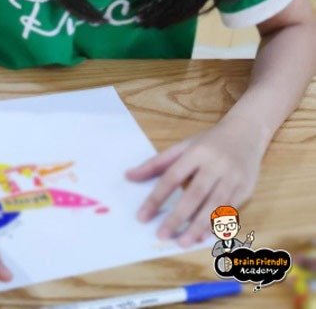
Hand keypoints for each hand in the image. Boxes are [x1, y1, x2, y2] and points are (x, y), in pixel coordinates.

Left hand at [125, 121, 263, 246]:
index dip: (156, 197)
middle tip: (162, 235)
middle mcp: (215, 164)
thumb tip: (128, 176)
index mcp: (196, 152)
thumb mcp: (183, 146)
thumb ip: (156, 163)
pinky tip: (203, 236)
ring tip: (182, 242)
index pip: (172, 177)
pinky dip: (216, 224)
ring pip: (215, 205)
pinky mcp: (246, 188)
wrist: (246, 131)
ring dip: (198, 226)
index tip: (142, 216)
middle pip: (195, 193)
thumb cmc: (209, 142)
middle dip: (178, 216)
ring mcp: (233, 177)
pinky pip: (230, 210)